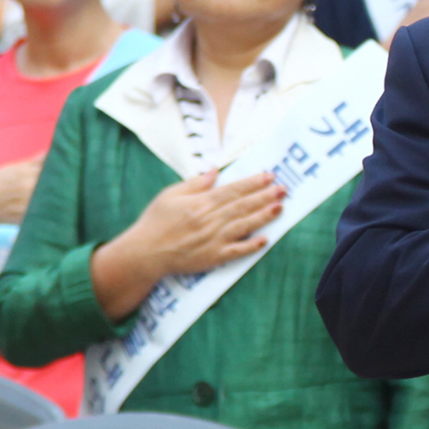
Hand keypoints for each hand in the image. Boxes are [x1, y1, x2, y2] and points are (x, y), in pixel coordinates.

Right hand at [110, 169, 284, 281]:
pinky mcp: (213, 258)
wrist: (144, 254)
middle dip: (265, 196)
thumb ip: (196, 184)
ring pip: (244, 225)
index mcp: (200, 203)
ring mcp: (213, 240)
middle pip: (243, 206)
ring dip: (264, 216)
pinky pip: (236, 251)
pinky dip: (251, 246)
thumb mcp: (170, 195)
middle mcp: (210, 220)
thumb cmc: (155, 222)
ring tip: (280, 207)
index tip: (269, 176)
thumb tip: (215, 170)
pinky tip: (265, 239)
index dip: (253, 183)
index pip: (233, 190)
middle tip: (284, 189)